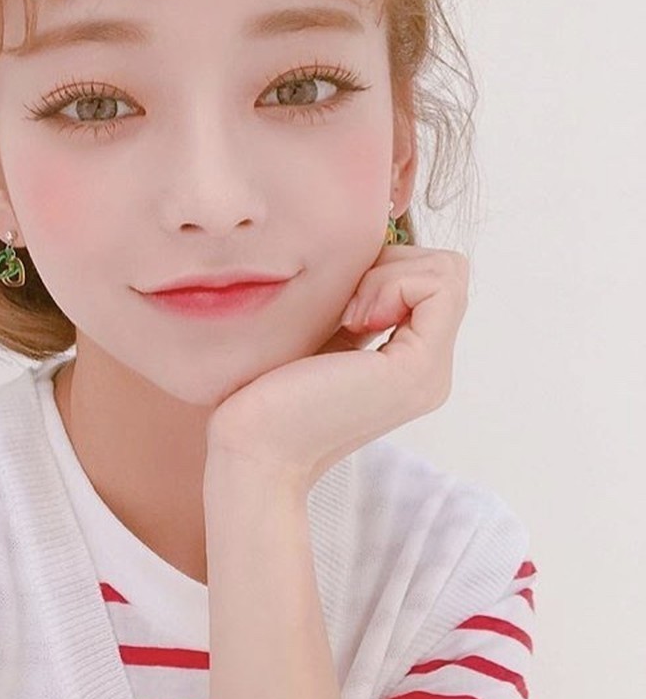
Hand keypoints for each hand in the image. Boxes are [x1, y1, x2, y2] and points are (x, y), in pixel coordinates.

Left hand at [204, 246, 469, 491]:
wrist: (250, 448)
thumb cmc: (264, 393)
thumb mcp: (320, 334)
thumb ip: (353, 303)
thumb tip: (369, 250)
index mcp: (410, 362)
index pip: (434, 279)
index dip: (388, 266)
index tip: (340, 300)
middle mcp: (430, 371)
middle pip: (446, 270)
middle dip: (391, 265)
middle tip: (343, 306)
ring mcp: (429, 374)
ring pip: (447, 272)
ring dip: (389, 274)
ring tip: (346, 316)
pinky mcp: (416, 370)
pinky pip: (436, 287)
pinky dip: (390, 285)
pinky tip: (350, 320)